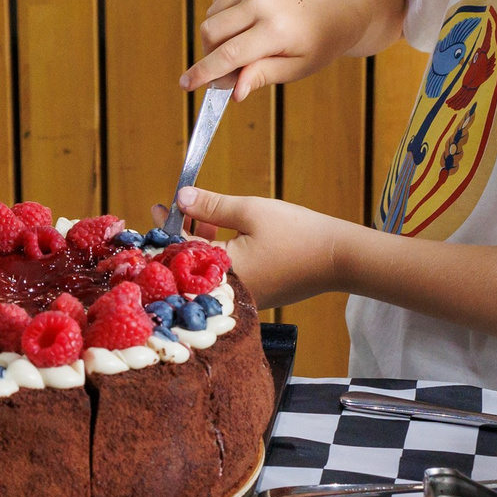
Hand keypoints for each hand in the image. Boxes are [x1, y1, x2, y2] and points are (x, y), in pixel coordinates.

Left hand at [176, 187, 343, 304]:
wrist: (339, 259)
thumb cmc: (297, 233)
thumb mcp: (250, 211)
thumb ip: (211, 206)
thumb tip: (180, 198)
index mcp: (223, 274)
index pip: (180, 251)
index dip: (167, 227)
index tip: (158, 207)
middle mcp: (229, 293)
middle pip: (190, 265)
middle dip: (181, 235)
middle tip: (177, 208)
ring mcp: (243, 298)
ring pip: (208, 270)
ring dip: (201, 243)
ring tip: (203, 215)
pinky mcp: (255, 296)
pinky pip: (226, 275)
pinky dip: (218, 254)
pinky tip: (223, 233)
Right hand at [183, 0, 343, 99]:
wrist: (334, 7)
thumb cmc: (316, 43)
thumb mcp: (296, 68)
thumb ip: (263, 76)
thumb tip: (235, 92)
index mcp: (275, 29)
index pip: (229, 54)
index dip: (204, 72)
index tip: (186, 84)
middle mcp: (262, 2)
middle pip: (211, 32)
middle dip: (210, 54)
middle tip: (228, 70)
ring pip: (212, 16)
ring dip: (218, 37)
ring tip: (244, 45)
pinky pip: (220, 0)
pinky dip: (224, 17)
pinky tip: (246, 24)